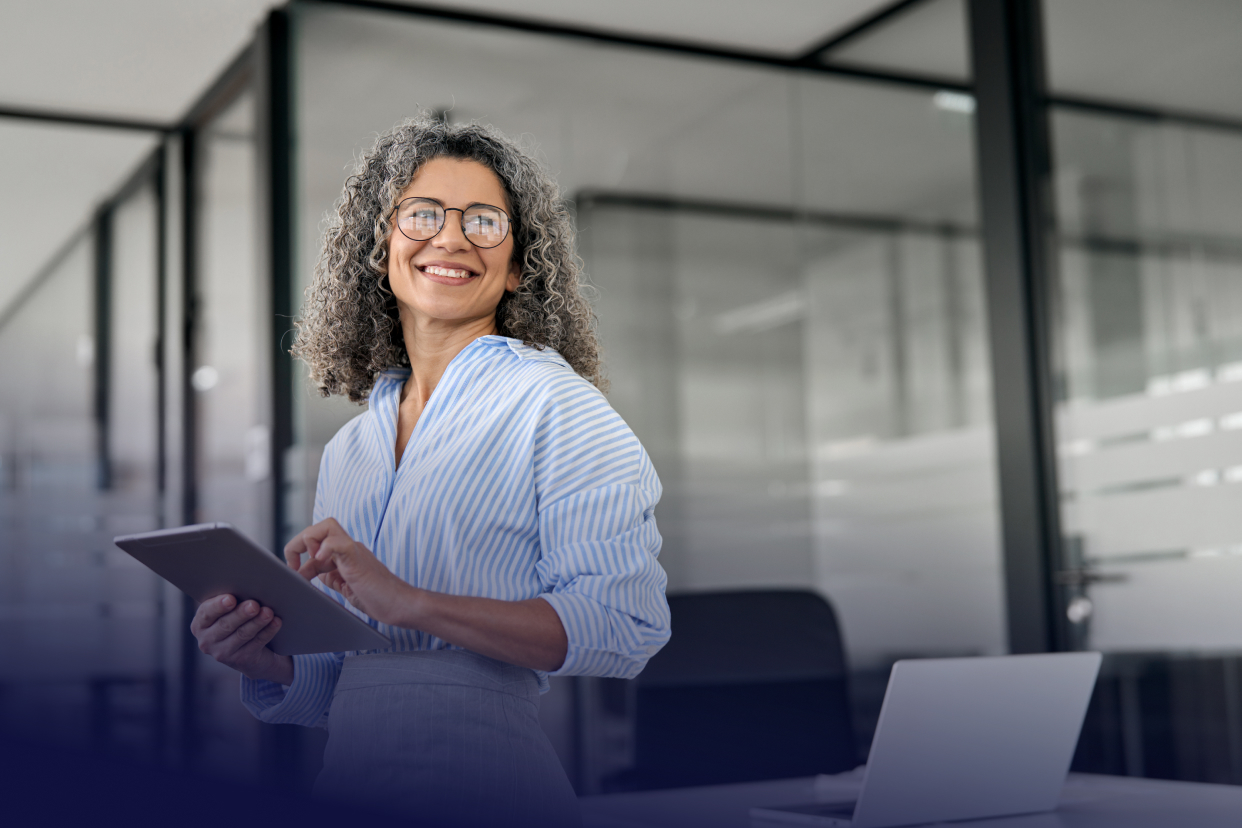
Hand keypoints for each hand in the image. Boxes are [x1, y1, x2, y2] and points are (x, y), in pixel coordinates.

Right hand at [190, 594, 293, 683]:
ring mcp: (223, 653)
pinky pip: (256, 644)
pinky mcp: (241, 660)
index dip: (218, 606)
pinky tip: (276, 622)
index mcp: (200, 624)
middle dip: (241, 614)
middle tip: (254, 605)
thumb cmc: (236, 619)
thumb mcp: (227, 611)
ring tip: (268, 612)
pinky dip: (267, 632)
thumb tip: (246, 583)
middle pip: (225, 625)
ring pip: (242, 635)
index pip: (206, 613)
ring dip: (257, 622)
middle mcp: (207, 640)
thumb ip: (230, 598)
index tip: (231, 598)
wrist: (247, 651)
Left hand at [284, 518, 413, 624]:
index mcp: (344, 555)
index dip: (298, 556)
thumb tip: (313, 573)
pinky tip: (320, 560)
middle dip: (298, 543)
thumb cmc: (379, 598)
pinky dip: (325, 547)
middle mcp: (348, 548)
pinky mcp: (357, 558)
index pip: (315, 543)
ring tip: (308, 563)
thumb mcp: (346, 587)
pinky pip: (338, 541)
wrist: (401, 605)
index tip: (294, 575)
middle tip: (293, 567)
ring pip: (327, 526)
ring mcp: (353, 551)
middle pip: (318, 527)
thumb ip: (331, 577)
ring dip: (309, 540)